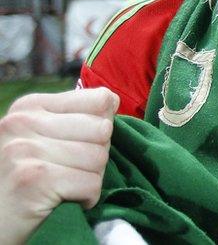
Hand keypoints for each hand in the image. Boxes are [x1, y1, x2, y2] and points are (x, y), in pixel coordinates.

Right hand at [0, 88, 117, 243]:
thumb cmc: (28, 177)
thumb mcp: (45, 136)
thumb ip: (78, 116)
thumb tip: (113, 99)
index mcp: (30, 106)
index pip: (99, 100)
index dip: (100, 128)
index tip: (77, 145)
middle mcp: (23, 122)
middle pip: (102, 130)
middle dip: (97, 156)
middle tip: (70, 171)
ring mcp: (25, 150)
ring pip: (99, 158)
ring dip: (91, 179)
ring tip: (65, 186)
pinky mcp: (34, 179)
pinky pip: (91, 184)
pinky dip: (87, 198)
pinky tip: (64, 200)